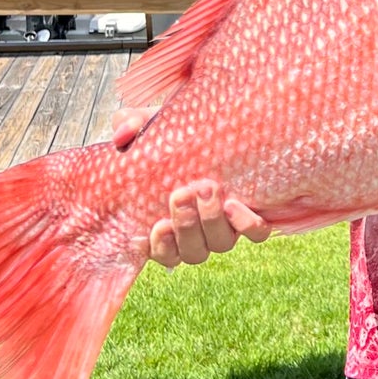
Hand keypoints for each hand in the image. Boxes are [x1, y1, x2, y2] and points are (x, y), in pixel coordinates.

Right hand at [113, 111, 271, 266]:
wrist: (219, 127)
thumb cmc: (177, 135)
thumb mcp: (150, 125)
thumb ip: (131, 125)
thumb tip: (121, 135)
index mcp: (168, 221)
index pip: (163, 252)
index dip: (162, 247)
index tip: (160, 224)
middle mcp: (199, 232)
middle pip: (193, 252)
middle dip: (186, 225)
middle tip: (182, 194)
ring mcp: (226, 225)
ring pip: (220, 244)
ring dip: (211, 221)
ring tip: (206, 188)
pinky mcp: (253, 215)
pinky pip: (256, 233)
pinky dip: (246, 224)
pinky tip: (234, 205)